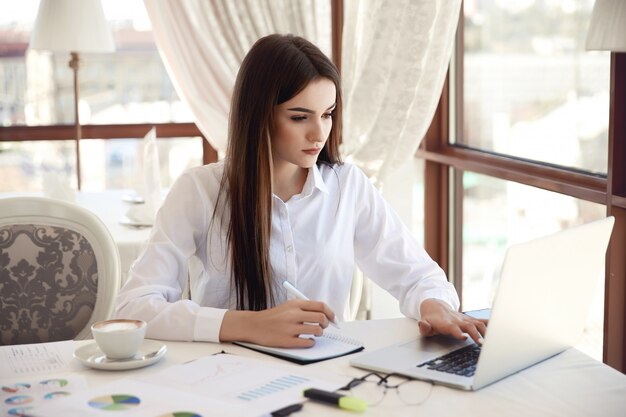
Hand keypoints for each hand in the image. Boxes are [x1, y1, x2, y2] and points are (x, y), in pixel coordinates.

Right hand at [219, 300, 335, 347]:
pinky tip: (307, 341)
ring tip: (314, 333)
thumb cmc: (274, 316)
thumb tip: (326, 315)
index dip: (330, 312)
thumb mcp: (288, 306)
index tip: (333, 318)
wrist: (254, 325)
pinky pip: (308, 342)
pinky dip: (311, 342)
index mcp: (295, 304)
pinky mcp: (286, 340)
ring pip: (317, 331)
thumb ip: (305, 309)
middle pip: (321, 318)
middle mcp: (293, 314)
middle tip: (323, 326)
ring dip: (319, 333)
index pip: (321, 306)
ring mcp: (290, 328)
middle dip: (327, 324)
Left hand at [418, 298, 487, 344]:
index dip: (458, 332)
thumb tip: (423, 325)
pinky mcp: (471, 320)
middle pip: (469, 326)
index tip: (464, 337)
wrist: (436, 306)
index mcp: (447, 323)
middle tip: (482, 344)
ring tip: (493, 341)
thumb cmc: (431, 319)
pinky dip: (492, 324)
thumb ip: (424, 327)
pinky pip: (483, 321)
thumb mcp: (424, 323)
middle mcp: (458, 320)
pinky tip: (500, 330)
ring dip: (486, 331)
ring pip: (478, 323)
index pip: (453, 328)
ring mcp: (466, 319)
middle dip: (476, 334)